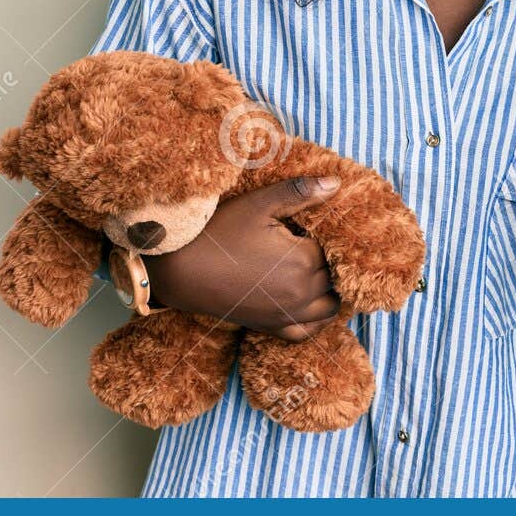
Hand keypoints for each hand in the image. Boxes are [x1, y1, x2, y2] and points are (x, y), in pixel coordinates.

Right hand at [141, 176, 342, 341]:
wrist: (180, 271)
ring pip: (330, 307)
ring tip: (318, 268)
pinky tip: (314, 303)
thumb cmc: (218, 233)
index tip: (310, 225)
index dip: (323, 233)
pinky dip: (317, 320)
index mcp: (302, 261)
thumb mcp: (259, 204)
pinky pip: (307, 332)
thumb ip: (300, 193)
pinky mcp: (272, 327)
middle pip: (334, 276)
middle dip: (330, 259)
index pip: (333, 247)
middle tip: (312, 241)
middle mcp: (301, 294)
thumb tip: (336, 184)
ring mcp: (287, 315)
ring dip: (331, 289)